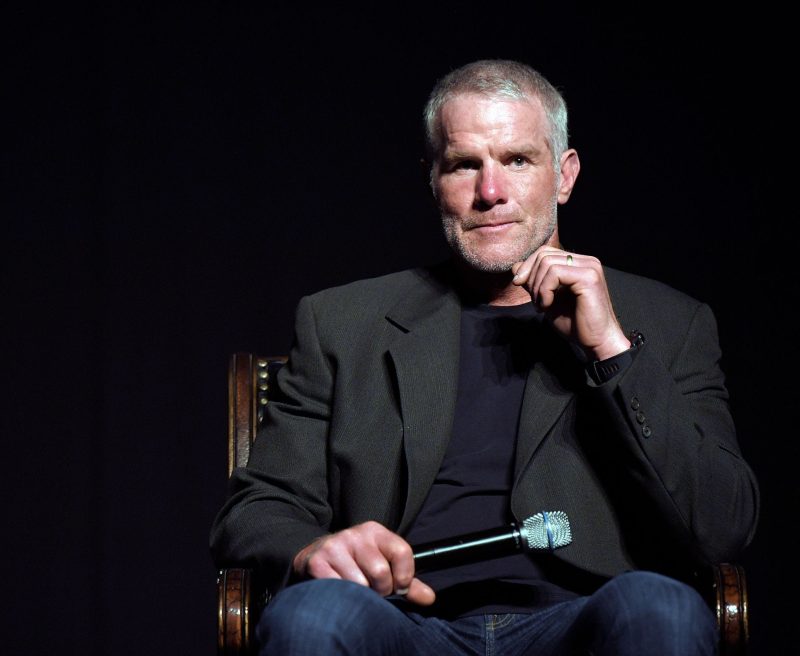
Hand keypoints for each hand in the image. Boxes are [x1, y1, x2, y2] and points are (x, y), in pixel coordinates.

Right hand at [292, 521, 435, 605]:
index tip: (398, 587)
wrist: (314, 556)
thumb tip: (429, 598)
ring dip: (361, 596)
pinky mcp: (317, 562)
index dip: (404, 577)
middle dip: (381, 590)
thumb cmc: (355, 563)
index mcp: (375, 531)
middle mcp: (355, 534)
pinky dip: (342, 596)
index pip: (402, 552)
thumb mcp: (382, 563)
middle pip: (381, 572)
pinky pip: (338, 588)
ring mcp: (335, 546)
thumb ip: (407, 581)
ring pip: (359, 584)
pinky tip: (340, 589)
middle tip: (374, 591)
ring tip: (356, 590)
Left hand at [511, 246, 630, 360]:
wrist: (596, 342)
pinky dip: (545, 290)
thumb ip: (534, 282)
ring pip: (547, 262)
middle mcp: (586, 261)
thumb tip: (515, 266)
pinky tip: (548, 305)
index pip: (545, 252)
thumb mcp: (546, 299)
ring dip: (537, 287)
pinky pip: (555, 273)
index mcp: (578, 264)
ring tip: (542, 306)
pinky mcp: (589, 277)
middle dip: (530, 278)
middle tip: (535, 302)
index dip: (527, 267)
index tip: (519, 285)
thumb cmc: (574, 323)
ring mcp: (589, 267)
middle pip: (544, 254)